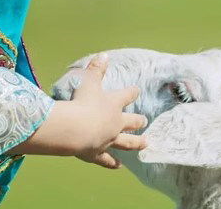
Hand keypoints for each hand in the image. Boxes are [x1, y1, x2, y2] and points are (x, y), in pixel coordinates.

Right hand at [71, 53, 147, 168]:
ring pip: (125, 143)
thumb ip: (96, 68)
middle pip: (130, 122)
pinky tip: (118, 166)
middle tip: (145, 121)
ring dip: (135, 143)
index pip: (126, 96)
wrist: (75, 128)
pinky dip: (112, 163)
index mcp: (113, 104)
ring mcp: (108, 140)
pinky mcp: (97, 153)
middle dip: (138, 121)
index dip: (132, 92)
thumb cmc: (82, 101)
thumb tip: (103, 55)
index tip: (137, 90)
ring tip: (144, 145)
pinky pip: (107, 159)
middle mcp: (114, 123)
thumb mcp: (88, 81)